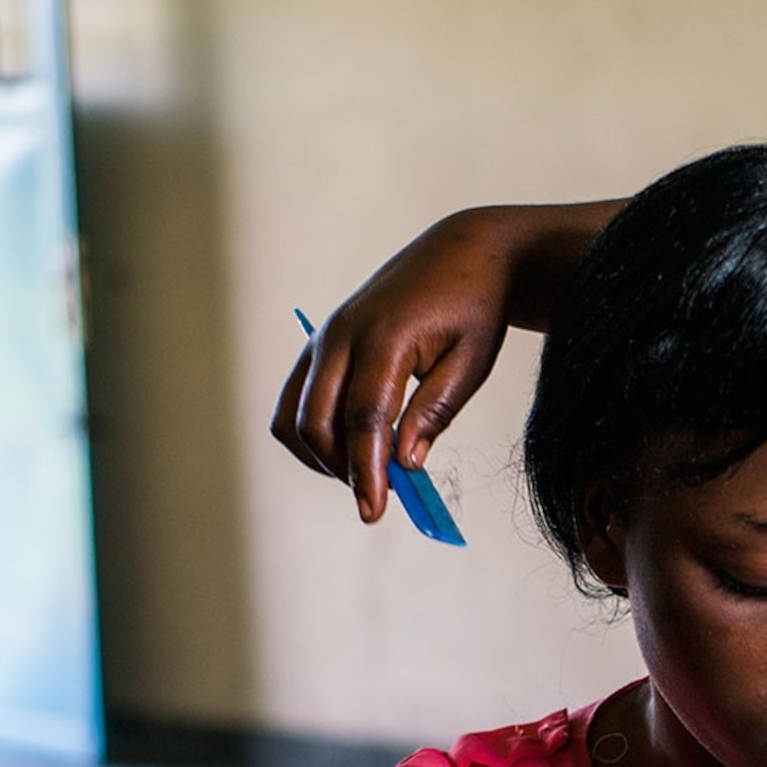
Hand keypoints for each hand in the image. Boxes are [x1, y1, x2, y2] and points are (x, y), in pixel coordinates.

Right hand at [272, 213, 518, 524]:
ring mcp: (324, 337)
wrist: (462, 253)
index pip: (364, 418)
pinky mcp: (319, 344)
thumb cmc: (474, 308)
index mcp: (385, 336)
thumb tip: (404, 463)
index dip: (365, 471)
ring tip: (366, 472)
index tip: (373, 513)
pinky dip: (310, 435)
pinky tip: (347, 449)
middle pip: (317, 422)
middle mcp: (342, 334)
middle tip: (382, 496)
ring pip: (293, 417)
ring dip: (321, 457)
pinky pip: (293, 401)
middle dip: (342, 470)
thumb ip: (434, 411)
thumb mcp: (471, 362)